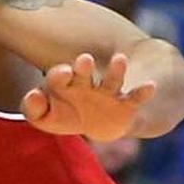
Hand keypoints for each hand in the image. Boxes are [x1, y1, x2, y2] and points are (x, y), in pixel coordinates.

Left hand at [22, 53, 155, 141]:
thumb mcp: (44, 117)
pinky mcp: (125, 104)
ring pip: (111, 80)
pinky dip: (142, 91)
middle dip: (83, 67)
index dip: (59, 75)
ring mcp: (106, 93)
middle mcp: (85, 84)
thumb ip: (32, 108)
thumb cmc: (64, 114)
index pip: (57, 76)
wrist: (95, 124)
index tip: (64, 73)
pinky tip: (150, 85)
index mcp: (63, 84)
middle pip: (83, 72)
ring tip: (120, 58)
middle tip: (84, 59)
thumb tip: (33, 96)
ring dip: (115, 71)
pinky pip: (135, 97)